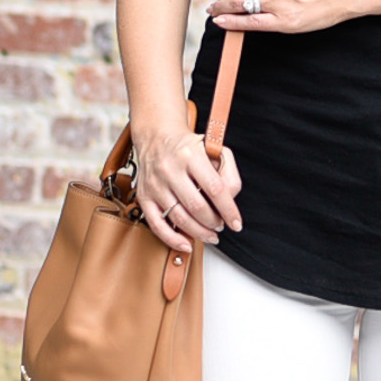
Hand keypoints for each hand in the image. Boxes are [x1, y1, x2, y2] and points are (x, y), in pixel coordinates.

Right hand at [128, 119, 241, 254]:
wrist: (156, 136)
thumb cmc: (188, 147)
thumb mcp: (214, 149)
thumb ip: (229, 172)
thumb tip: (230, 200)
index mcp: (190, 155)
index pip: (215, 189)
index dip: (228, 210)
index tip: (236, 223)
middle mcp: (170, 169)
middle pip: (197, 206)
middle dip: (214, 222)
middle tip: (220, 225)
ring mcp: (155, 184)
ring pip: (179, 218)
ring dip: (199, 232)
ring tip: (210, 234)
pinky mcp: (144, 196)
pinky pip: (157, 225)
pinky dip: (172, 239)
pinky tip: (187, 244)